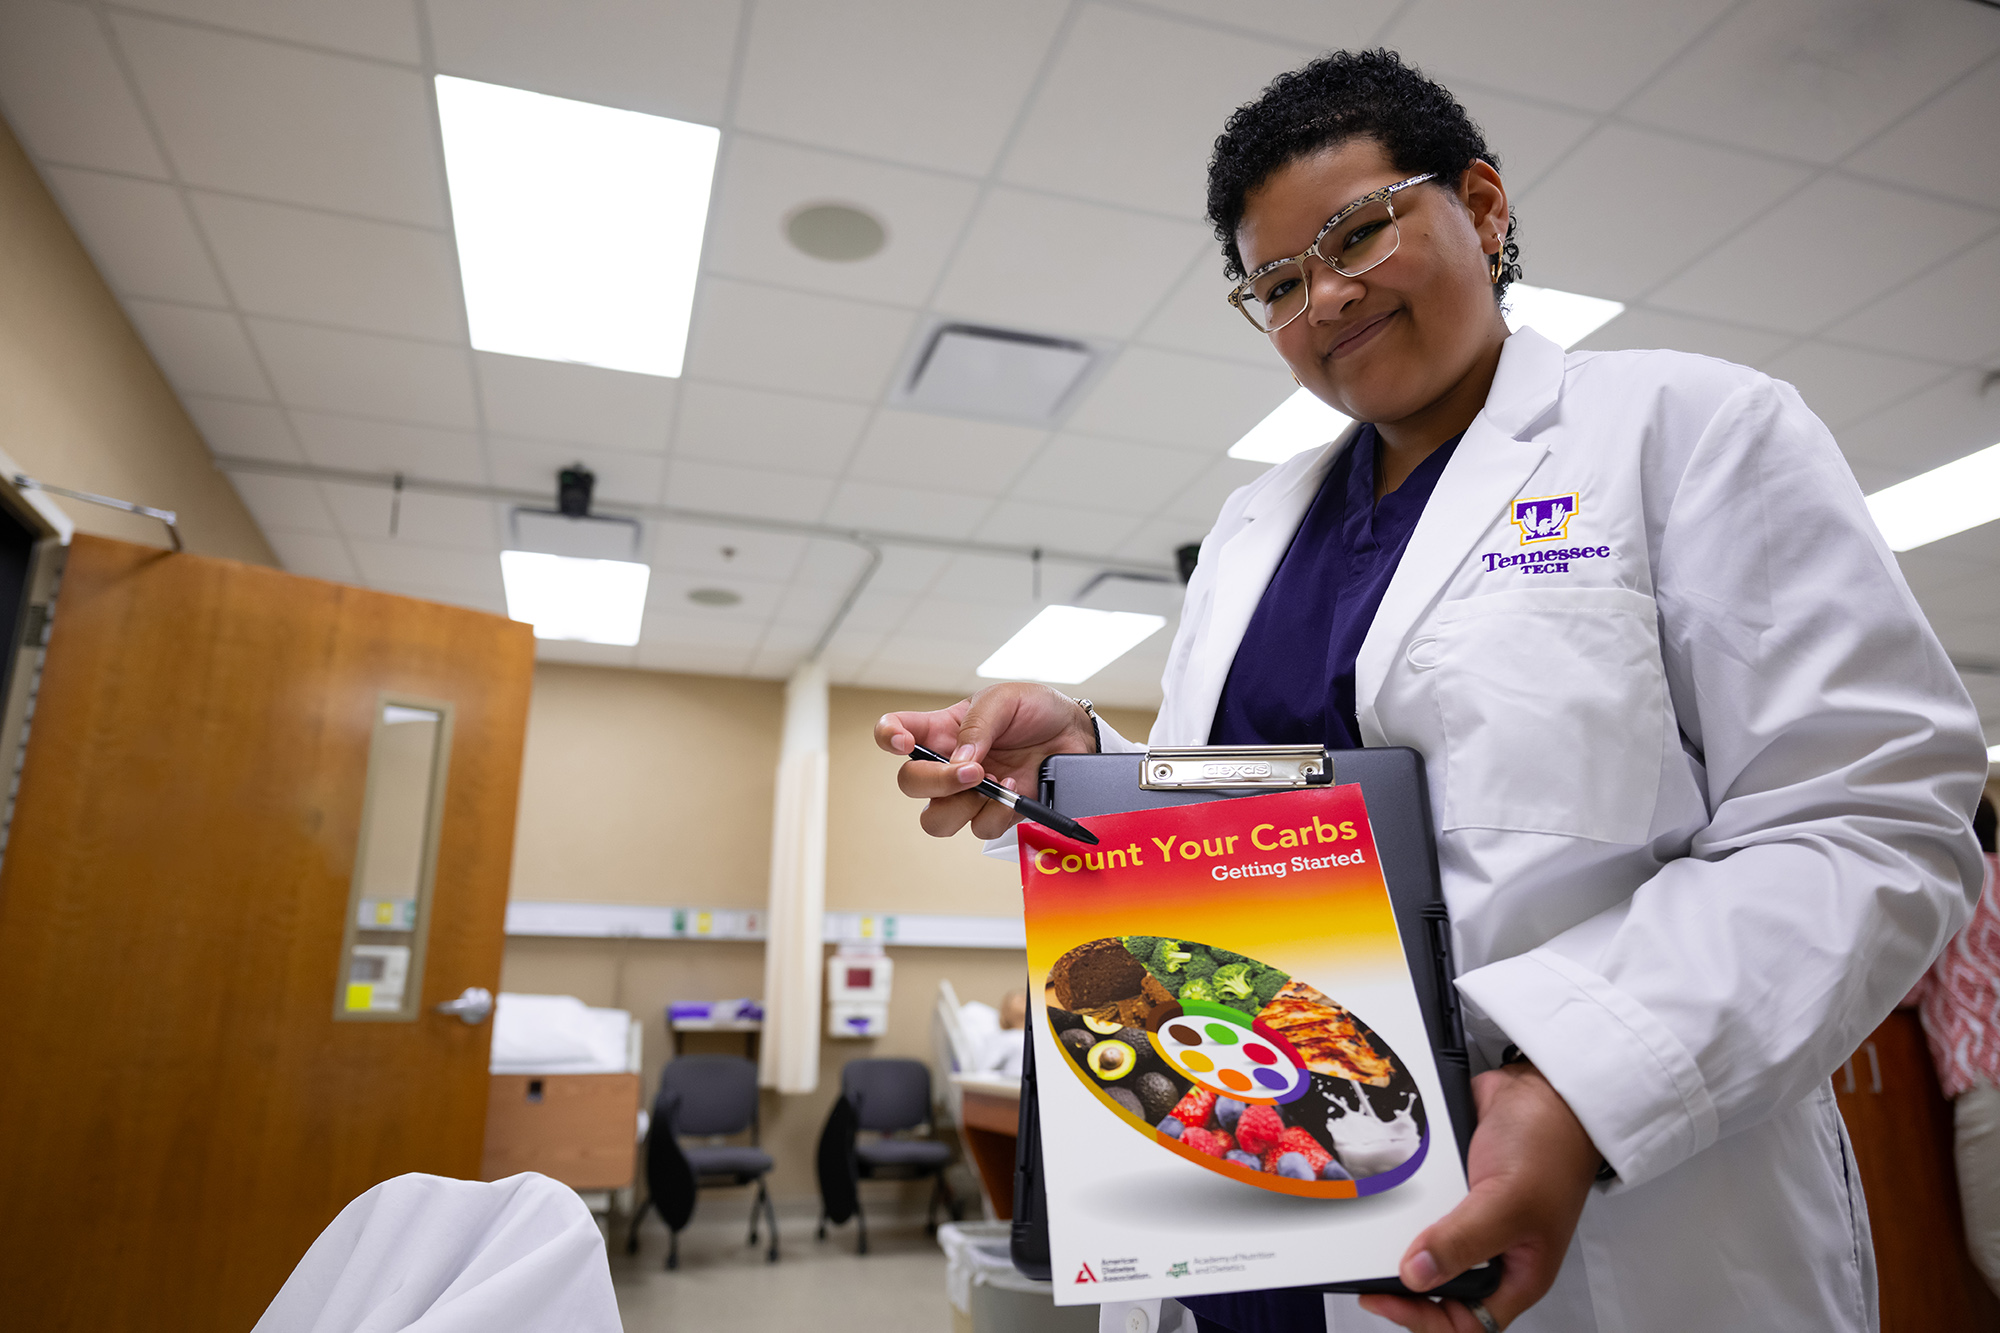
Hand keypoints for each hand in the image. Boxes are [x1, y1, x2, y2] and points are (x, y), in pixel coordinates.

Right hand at [874, 683, 1097, 839]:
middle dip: (936, 782)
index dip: (888, 737)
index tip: (905, 743)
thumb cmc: (1036, 709)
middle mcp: (948, 764)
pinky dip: (999, 812)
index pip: (894, 732)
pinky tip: (1017, 788)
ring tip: (999, 781)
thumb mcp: (1005, 699)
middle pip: (911, 784)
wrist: (1076, 733)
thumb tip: (959, 761)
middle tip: (973, 772)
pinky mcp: (996, 813)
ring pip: (937, 820)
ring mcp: (970, 793)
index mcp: (942, 730)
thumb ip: (978, 725)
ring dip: (965, 804)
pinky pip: (980, 828)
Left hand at [1357, 1063, 1600, 1330]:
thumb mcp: (1509, 1202)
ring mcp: (1471, 1219)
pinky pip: (1420, 1207)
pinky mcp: (1453, 1188)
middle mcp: (1492, 1252)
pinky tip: (1383, 1196)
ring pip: (1425, 1246)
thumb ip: (1463, 1241)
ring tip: (1366, 1234)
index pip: (1467, 1322)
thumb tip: (1416, 1275)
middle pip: (1439, 1288)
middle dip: (1403, 1283)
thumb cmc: (1550, 1147)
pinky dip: (1402, 1204)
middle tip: (1365, 1267)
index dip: (1425, 1320)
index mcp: (1517, 1272)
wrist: (1543, 1088)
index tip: (1384, 1297)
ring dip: (1397, 1242)